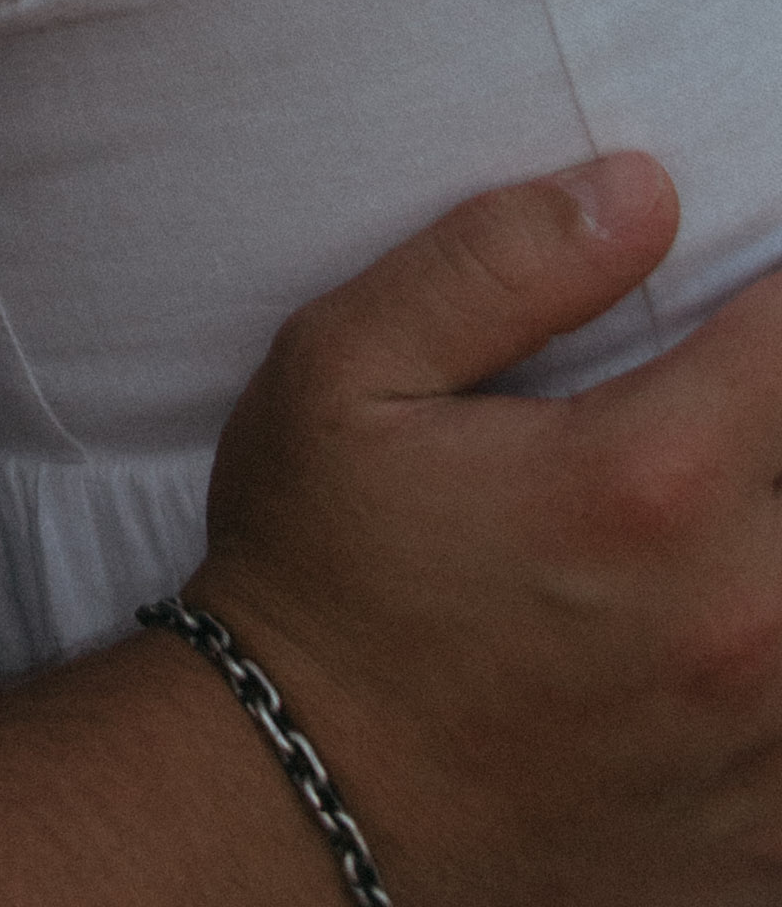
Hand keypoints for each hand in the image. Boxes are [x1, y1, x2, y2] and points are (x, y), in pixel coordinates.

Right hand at [196, 154, 781, 901]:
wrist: (296, 798)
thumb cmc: (318, 566)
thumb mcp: (345, 369)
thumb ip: (498, 263)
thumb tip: (646, 190)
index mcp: (648, 481)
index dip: (773, 306)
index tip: (737, 309)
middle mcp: (736, 615)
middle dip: (769, 433)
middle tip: (710, 427)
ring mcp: (760, 741)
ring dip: (772, 548)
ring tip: (712, 527)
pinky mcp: (759, 839)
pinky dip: (768, 683)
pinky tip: (714, 655)